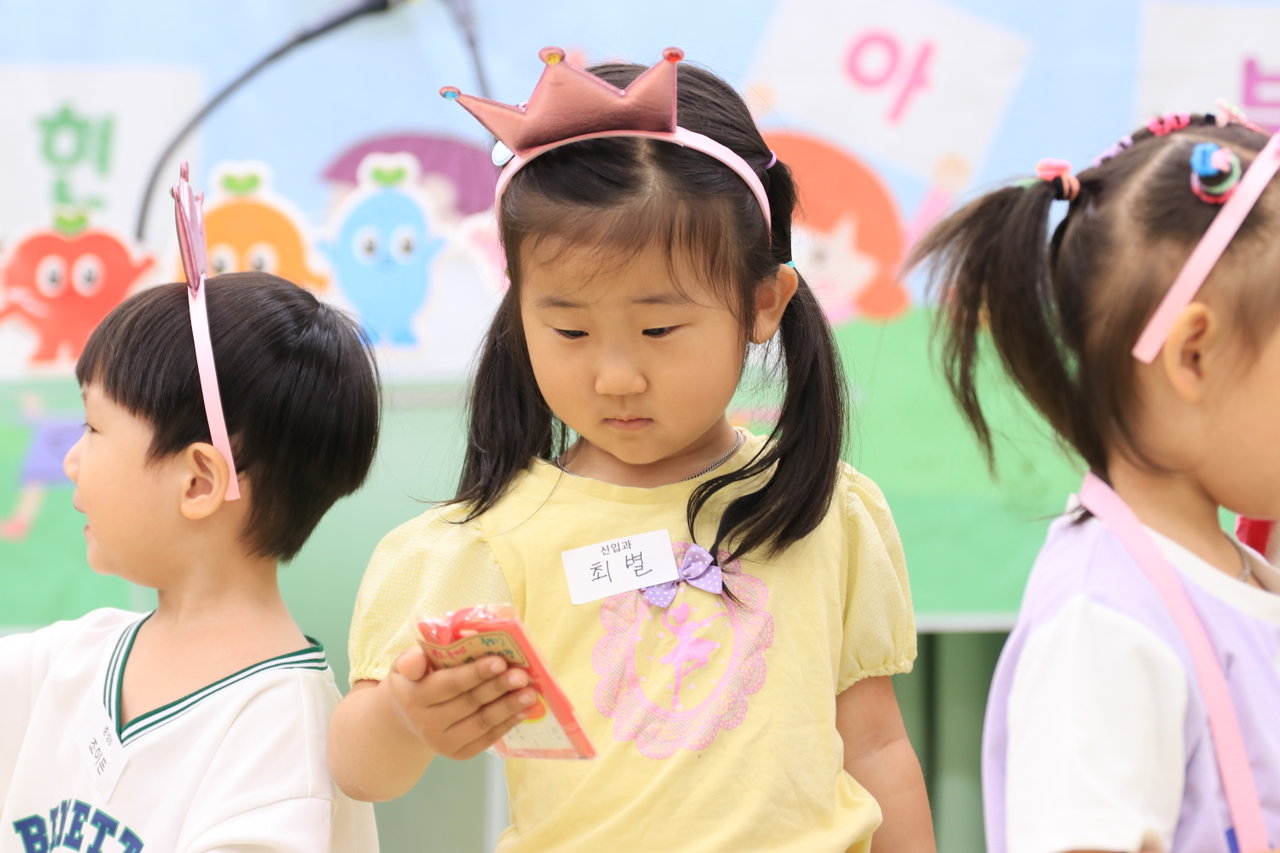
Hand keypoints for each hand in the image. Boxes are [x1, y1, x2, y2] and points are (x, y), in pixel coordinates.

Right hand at [385, 647, 537, 759]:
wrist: (408, 720)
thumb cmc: (415, 683)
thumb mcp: (404, 667)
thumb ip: (411, 660)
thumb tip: (416, 661)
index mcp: (414, 697)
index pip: (449, 685)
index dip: (475, 674)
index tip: (499, 662)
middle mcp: (427, 723)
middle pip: (469, 703)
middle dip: (498, 688)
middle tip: (521, 675)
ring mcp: (443, 742)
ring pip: (481, 723)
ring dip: (508, 707)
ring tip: (530, 693)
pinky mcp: (459, 753)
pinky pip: (487, 738)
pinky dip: (507, 724)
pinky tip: (524, 710)